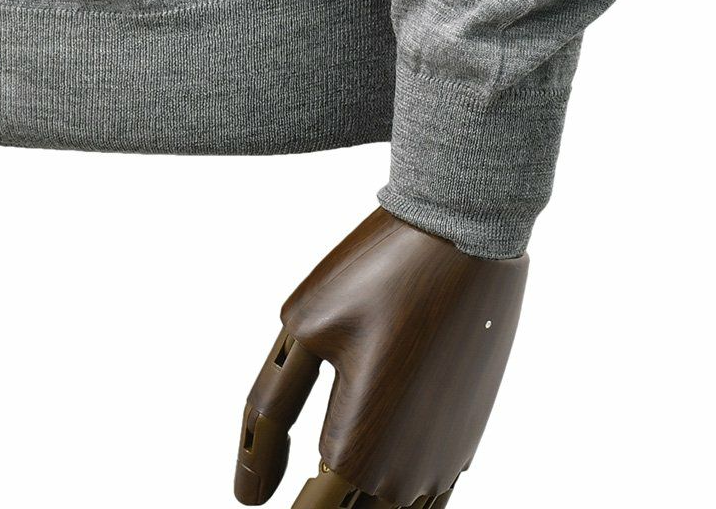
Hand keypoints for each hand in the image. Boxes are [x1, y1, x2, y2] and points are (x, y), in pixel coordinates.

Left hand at [234, 208, 528, 507]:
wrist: (467, 234)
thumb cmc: (380, 272)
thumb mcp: (304, 329)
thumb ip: (267, 416)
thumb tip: (249, 493)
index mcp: (357, 452)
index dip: (284, 504)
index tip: (261, 491)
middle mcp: (406, 473)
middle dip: (319, 502)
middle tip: (306, 459)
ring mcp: (444, 459)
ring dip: (358, 499)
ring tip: (331, 468)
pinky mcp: (466, 436)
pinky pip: (426, 495)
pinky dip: (393, 487)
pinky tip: (375, 451)